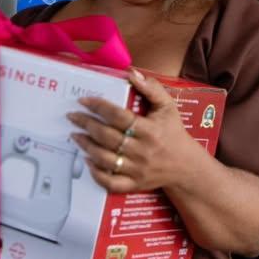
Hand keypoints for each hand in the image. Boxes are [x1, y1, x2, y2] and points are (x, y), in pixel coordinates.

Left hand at [67, 69, 202, 192]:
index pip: (118, 116)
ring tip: (75, 135)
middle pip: (107, 137)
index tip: (84, 101)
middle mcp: (142, 150)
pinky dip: (96, 173)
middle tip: (72, 116)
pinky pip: (110, 182)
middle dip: (86, 124)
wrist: (185, 165)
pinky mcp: (134, 184)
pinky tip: (88, 161)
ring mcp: (137, 169)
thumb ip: (151, 88)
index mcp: (149, 129)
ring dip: (86, 146)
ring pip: (105, 159)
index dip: (98, 107)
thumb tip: (131, 74)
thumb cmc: (174, 133)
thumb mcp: (168, 107)